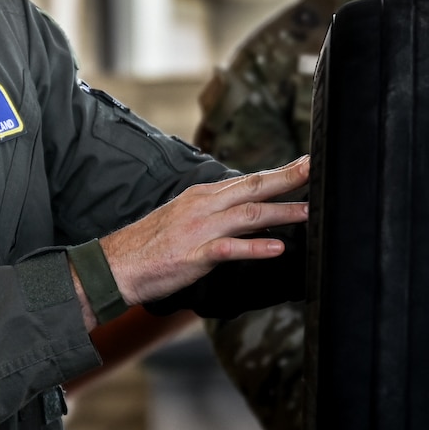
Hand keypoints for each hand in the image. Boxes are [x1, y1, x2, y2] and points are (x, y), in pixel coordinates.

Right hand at [97, 156, 309, 308]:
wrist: (115, 265)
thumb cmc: (151, 246)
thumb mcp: (184, 218)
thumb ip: (215, 212)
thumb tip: (246, 210)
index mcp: (202, 196)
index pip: (248, 180)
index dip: (279, 172)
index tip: (305, 163)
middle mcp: (203, 207)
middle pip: (252, 188)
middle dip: (287, 179)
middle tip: (314, 170)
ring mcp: (199, 230)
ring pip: (247, 215)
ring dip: (281, 213)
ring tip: (309, 212)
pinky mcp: (193, 256)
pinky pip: (229, 250)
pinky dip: (255, 248)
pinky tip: (277, 248)